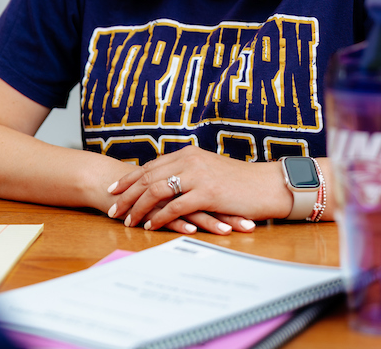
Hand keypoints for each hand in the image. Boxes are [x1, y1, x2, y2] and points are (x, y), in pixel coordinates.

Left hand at [104, 146, 290, 233]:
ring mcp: (198, 176)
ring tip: (128, 221)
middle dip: (126, 194)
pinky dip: (160, 217)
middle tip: (112, 209)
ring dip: (139, 207)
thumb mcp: (210, 169)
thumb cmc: (240, 182)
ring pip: (157, 191)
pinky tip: (151, 226)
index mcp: (188, 154)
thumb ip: (188, 172)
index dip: (129, 178)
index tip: (113, 190)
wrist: (267, 185)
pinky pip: (175, 206)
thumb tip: (167, 181)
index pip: (150, 166)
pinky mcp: (207, 193)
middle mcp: (189, 161)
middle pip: (147, 177)